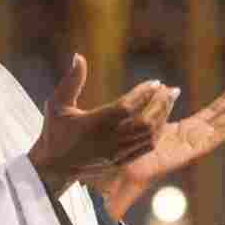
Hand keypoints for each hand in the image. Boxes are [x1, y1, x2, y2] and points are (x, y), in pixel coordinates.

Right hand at [28, 54, 178, 193]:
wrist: (54, 168)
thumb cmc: (55, 132)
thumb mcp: (57, 104)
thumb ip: (71, 81)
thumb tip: (78, 56)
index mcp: (93, 124)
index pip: (126, 107)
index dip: (143, 94)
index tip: (155, 82)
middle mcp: (107, 140)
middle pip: (144, 122)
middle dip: (161, 104)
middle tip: (170, 89)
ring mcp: (116, 153)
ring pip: (149, 135)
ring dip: (163, 116)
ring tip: (170, 99)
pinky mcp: (121, 162)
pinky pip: (146, 147)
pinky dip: (158, 131)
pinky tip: (162, 118)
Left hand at [87, 86, 224, 217]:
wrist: (122, 169)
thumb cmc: (130, 150)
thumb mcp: (145, 119)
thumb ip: (159, 105)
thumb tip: (167, 87)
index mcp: (186, 131)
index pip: (213, 112)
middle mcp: (196, 138)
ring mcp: (198, 144)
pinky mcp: (197, 150)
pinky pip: (222, 135)